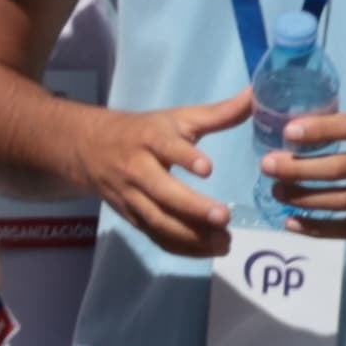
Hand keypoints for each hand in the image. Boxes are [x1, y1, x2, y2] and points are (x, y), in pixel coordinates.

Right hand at [75, 94, 248, 256]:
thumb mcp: (178, 118)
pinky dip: (181, 247)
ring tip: (225, 241)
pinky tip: (209, 251)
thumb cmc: (143, 131)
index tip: (208, 168)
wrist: (87, 148)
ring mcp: (130, 197)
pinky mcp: (130, 217)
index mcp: (149, 139)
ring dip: (190, 235)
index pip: (165, 147)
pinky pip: (154, 236)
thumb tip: (258, 95)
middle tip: (225, 218)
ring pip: (158, 220)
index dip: (184, 157)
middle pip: (162, 192)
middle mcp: (136, 169)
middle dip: (192, 208)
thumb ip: (219, 113)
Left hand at [260, 114, 345, 236]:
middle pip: (342, 168)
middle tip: (268, 166)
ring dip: (305, 198)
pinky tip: (296, 224)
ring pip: (344, 200)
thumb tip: (313, 135)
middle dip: (299, 168)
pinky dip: (323, 228)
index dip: (320, 130)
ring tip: (277, 192)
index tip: (288, 131)